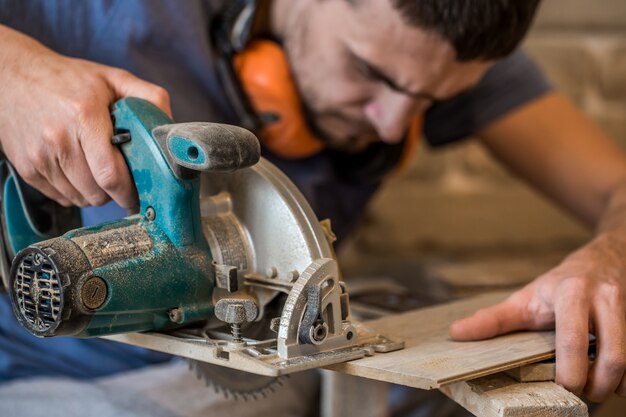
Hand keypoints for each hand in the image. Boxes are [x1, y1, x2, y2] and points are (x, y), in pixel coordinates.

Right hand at [0, 26, 170, 207]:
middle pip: (97, 193)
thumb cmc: (67, 79)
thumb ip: (149, 97)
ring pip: (80, 198)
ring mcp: (39, 157)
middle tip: (123, 180)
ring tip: (99, 172)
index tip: (140, 193)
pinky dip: (75, 192)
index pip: (110, 175)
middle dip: (115, 192)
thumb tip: (172, 126)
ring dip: (96, 193)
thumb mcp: (112, 78)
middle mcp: (58, 140)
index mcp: (85, 117)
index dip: (129, 192)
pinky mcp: (26, 168)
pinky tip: (79, 171)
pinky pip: (61, 197)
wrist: (11, 76)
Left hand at [449, 231, 625, 401]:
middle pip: (613, 358)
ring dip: (615, 384)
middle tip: (580, 395)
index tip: (561, 388)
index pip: (572, 340)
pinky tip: (613, 375)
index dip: (569, 372)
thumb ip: (494, 319)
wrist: (607, 257)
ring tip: (595, 387)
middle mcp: (606, 298)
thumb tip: (456, 334)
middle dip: (597, 387)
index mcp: (572, 293)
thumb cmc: (561, 283)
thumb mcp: (526, 298)